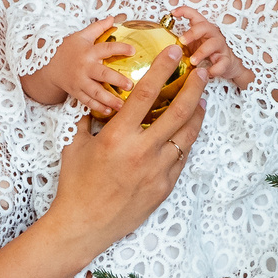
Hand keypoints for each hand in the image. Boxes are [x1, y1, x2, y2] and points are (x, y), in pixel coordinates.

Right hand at [29, 17, 136, 116]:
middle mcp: (85, 67)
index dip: (120, 49)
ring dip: (109, 99)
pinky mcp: (75, 92)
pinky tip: (109, 112)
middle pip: (102, 74)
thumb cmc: (68, 49)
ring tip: (122, 105)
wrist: (47, 65)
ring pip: (95, 92)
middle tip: (130, 85)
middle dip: (116, 80)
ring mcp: (79, 81)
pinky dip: (97, 107)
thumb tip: (113, 17)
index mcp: (88, 52)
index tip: (133, 51)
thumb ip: (98, 27)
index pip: (106, 48)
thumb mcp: (82, 36)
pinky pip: (87, 101)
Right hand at [48, 47, 205, 251]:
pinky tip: (189, 128)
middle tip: (202, 71)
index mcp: (118, 137)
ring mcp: (157, 170)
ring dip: (197, 112)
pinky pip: (182, 156)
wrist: (84, 225)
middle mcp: (142, 151)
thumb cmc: (75, 185)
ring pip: (187, 134)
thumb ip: (89, 119)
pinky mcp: (165, 186)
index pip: (146, 94)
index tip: (173, 52)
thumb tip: (98, 100)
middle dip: (194, 87)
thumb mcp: (75, 145)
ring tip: (201, 97)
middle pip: (179, 111)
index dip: (162, 69)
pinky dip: (187, 138)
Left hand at [171, 9, 253, 88]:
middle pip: (204, 27)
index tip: (173, 13)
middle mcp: (212, 35)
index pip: (194, 15)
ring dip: (201, 52)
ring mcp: (220, 47)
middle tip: (182, 41)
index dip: (184, 11)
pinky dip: (214, 69)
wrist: (226, 64)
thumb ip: (181, 44)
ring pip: (213, 44)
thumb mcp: (192, 46)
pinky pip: (222, 63)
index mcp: (202, 29)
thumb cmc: (206, 53)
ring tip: (193, 61)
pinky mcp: (226, 60)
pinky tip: (206, 73)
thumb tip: (162, 48)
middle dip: (192, 33)